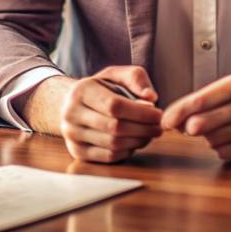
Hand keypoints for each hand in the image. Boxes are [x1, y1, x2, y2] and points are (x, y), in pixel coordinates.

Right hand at [48, 66, 162, 163]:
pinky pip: (109, 157)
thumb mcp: (116, 74)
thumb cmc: (100, 89)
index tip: (158, 114)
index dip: (140, 113)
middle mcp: (71, 113)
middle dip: (143, 129)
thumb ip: (136, 78)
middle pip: (115, 127)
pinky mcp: (77, 152)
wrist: (71, 104)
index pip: (114, 105)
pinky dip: (127, 151)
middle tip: (159, 127)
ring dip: (138, 141)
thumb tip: (151, 98)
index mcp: (81, 91)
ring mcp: (72, 135)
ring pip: (113, 144)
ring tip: (149, 133)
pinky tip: (134, 142)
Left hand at [160, 74, 230, 160]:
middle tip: (187, 129)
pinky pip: (225, 152)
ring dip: (208, 138)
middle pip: (203, 122)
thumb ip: (200, 102)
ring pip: (212, 140)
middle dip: (189, 128)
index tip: (165, 122)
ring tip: (219, 130)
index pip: (200, 100)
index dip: (179, 113)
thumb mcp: (227, 91)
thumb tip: (172, 122)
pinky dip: (221, 148)